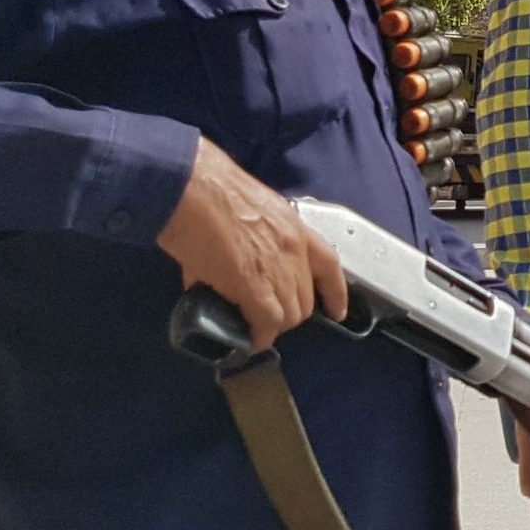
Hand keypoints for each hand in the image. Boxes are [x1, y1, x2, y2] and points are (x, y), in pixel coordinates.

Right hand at [155, 135, 345, 351]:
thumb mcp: (247, 216)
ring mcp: (278, 269)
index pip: (329, 266)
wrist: (192, 190)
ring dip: (271, 326)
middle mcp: (295, 250)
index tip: (337, 311)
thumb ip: (252, 245)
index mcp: (295, 228)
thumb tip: (226, 273)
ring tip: (251, 325)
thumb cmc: (210, 194)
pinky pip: (267, 323)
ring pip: (289, 316)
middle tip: (264, 315)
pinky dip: (258, 337)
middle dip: (287, 313)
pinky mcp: (254, 287)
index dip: (335, 294)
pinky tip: (247, 340)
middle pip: (306, 301)